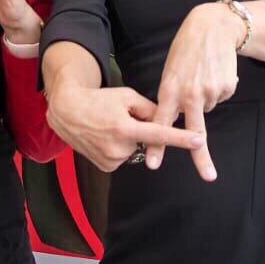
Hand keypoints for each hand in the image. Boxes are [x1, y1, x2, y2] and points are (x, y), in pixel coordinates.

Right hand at [45, 81, 204, 172]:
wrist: (66, 112)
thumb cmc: (97, 99)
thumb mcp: (125, 95)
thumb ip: (149, 108)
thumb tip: (167, 117)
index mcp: (125, 128)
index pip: (159, 134)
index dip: (180, 138)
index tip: (198, 142)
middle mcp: (118, 147)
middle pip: (145, 141)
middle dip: (139, 130)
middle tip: (120, 118)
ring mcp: (111, 160)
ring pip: (134, 150)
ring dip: (129, 140)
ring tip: (109, 127)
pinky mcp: (106, 167)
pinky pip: (123, 157)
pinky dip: (119, 148)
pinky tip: (105, 137)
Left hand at [144, 2, 245, 177]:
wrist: (212, 28)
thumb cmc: (186, 49)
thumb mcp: (170, 70)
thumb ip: (170, 94)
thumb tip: (175, 116)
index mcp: (170, 89)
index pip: (161, 123)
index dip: (157, 145)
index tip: (153, 163)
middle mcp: (190, 93)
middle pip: (194, 131)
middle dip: (199, 155)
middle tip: (208, 176)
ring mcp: (210, 91)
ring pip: (206, 109)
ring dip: (204, 98)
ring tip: (202, 75)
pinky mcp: (226, 87)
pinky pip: (220, 97)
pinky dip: (217, 89)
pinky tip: (214, 73)